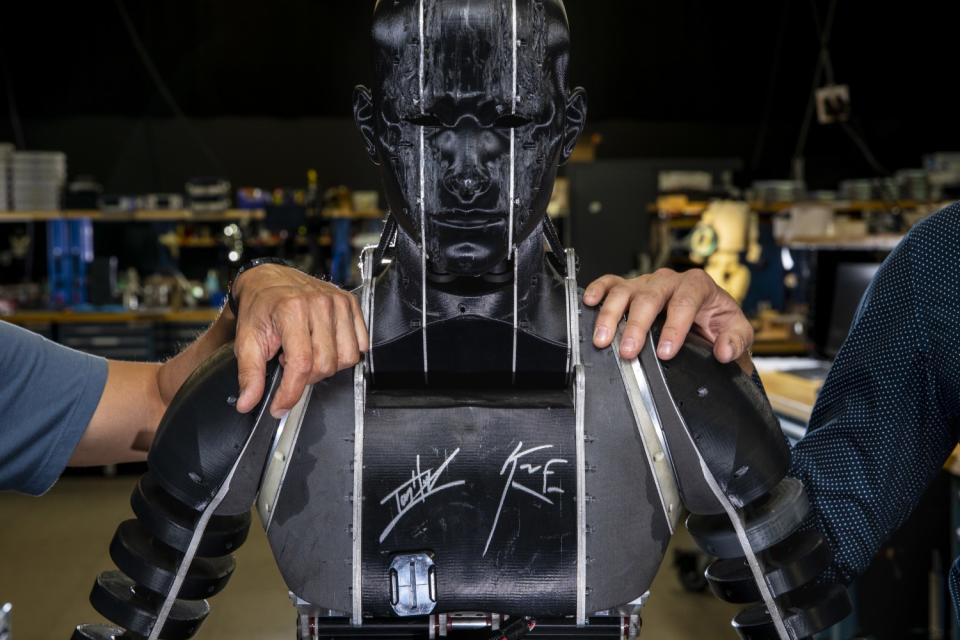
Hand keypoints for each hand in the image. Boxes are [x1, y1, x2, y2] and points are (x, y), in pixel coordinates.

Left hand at [230, 265, 368, 417]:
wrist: (269, 280)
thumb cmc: (260, 308)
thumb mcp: (247, 340)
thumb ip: (249, 374)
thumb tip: (247, 403)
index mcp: (291, 310)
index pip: (301, 364)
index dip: (291, 392)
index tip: (280, 406)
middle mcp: (319, 303)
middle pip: (326, 364)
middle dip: (307, 376)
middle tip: (290, 362)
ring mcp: (338, 302)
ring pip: (347, 358)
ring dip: (327, 365)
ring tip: (308, 352)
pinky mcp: (350, 303)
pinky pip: (360, 344)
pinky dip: (343, 352)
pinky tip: (324, 344)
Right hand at [583, 268, 752, 362]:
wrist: (706, 318)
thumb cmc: (718, 322)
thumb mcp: (737, 331)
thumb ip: (736, 340)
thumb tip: (724, 351)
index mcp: (698, 285)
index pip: (684, 303)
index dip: (674, 328)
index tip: (666, 352)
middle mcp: (669, 280)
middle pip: (649, 297)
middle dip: (637, 326)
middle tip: (629, 351)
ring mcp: (647, 282)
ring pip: (625, 290)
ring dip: (611, 315)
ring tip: (603, 339)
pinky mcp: (630, 287)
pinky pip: (611, 282)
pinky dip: (598, 289)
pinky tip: (589, 302)